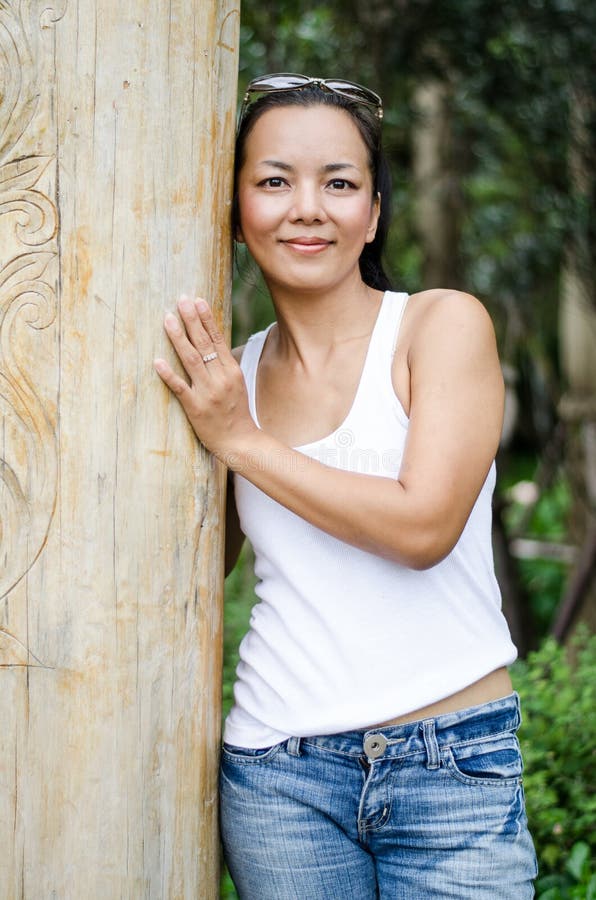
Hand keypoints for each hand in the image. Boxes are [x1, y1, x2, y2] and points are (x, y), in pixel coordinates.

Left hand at [154, 295, 256, 457]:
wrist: (240, 441)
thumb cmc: (235, 411)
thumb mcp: (235, 383)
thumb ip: (222, 363)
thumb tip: (209, 340)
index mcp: (231, 371)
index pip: (217, 339)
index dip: (206, 319)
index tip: (197, 301)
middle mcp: (220, 379)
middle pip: (204, 344)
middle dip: (191, 321)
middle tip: (181, 300)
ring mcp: (208, 393)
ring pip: (191, 360)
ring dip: (179, 338)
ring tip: (168, 319)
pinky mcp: (196, 408)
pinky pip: (180, 388)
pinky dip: (169, 374)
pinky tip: (157, 361)